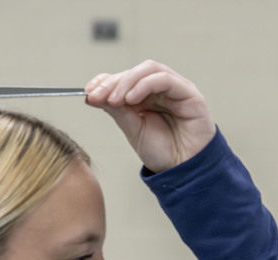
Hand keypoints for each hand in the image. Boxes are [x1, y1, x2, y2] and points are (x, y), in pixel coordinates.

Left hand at [85, 60, 215, 172]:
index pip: (124, 79)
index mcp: (147, 97)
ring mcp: (176, 89)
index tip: (88, 91)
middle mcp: (161, 89)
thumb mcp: (132, 129)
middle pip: (134, 72)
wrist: (183, 171)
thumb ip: (117, 110)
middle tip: (98, 96)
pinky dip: (146, 84)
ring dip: (128, 81)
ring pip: (149, 70)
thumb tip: (93, 95)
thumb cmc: (162, 152)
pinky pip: (166, 79)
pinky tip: (132, 98)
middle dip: (113, 82)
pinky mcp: (189, 94)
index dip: (105, 81)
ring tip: (115, 99)